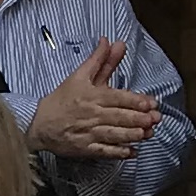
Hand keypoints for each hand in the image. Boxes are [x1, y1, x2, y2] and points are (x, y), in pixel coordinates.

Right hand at [25, 40, 158, 163]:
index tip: (151, 103)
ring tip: (148, 134)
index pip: (117, 98)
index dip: (136, 101)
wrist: (39, 124)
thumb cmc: (62, 99)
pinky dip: (118, 153)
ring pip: (114, 134)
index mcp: (92, 95)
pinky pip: (104, 152)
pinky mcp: (85, 149)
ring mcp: (88, 133)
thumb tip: (112, 42)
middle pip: (118, 117)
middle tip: (156, 119)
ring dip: (132, 135)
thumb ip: (100, 60)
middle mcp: (92, 115)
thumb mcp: (80, 76)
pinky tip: (132, 152)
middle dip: (139, 118)